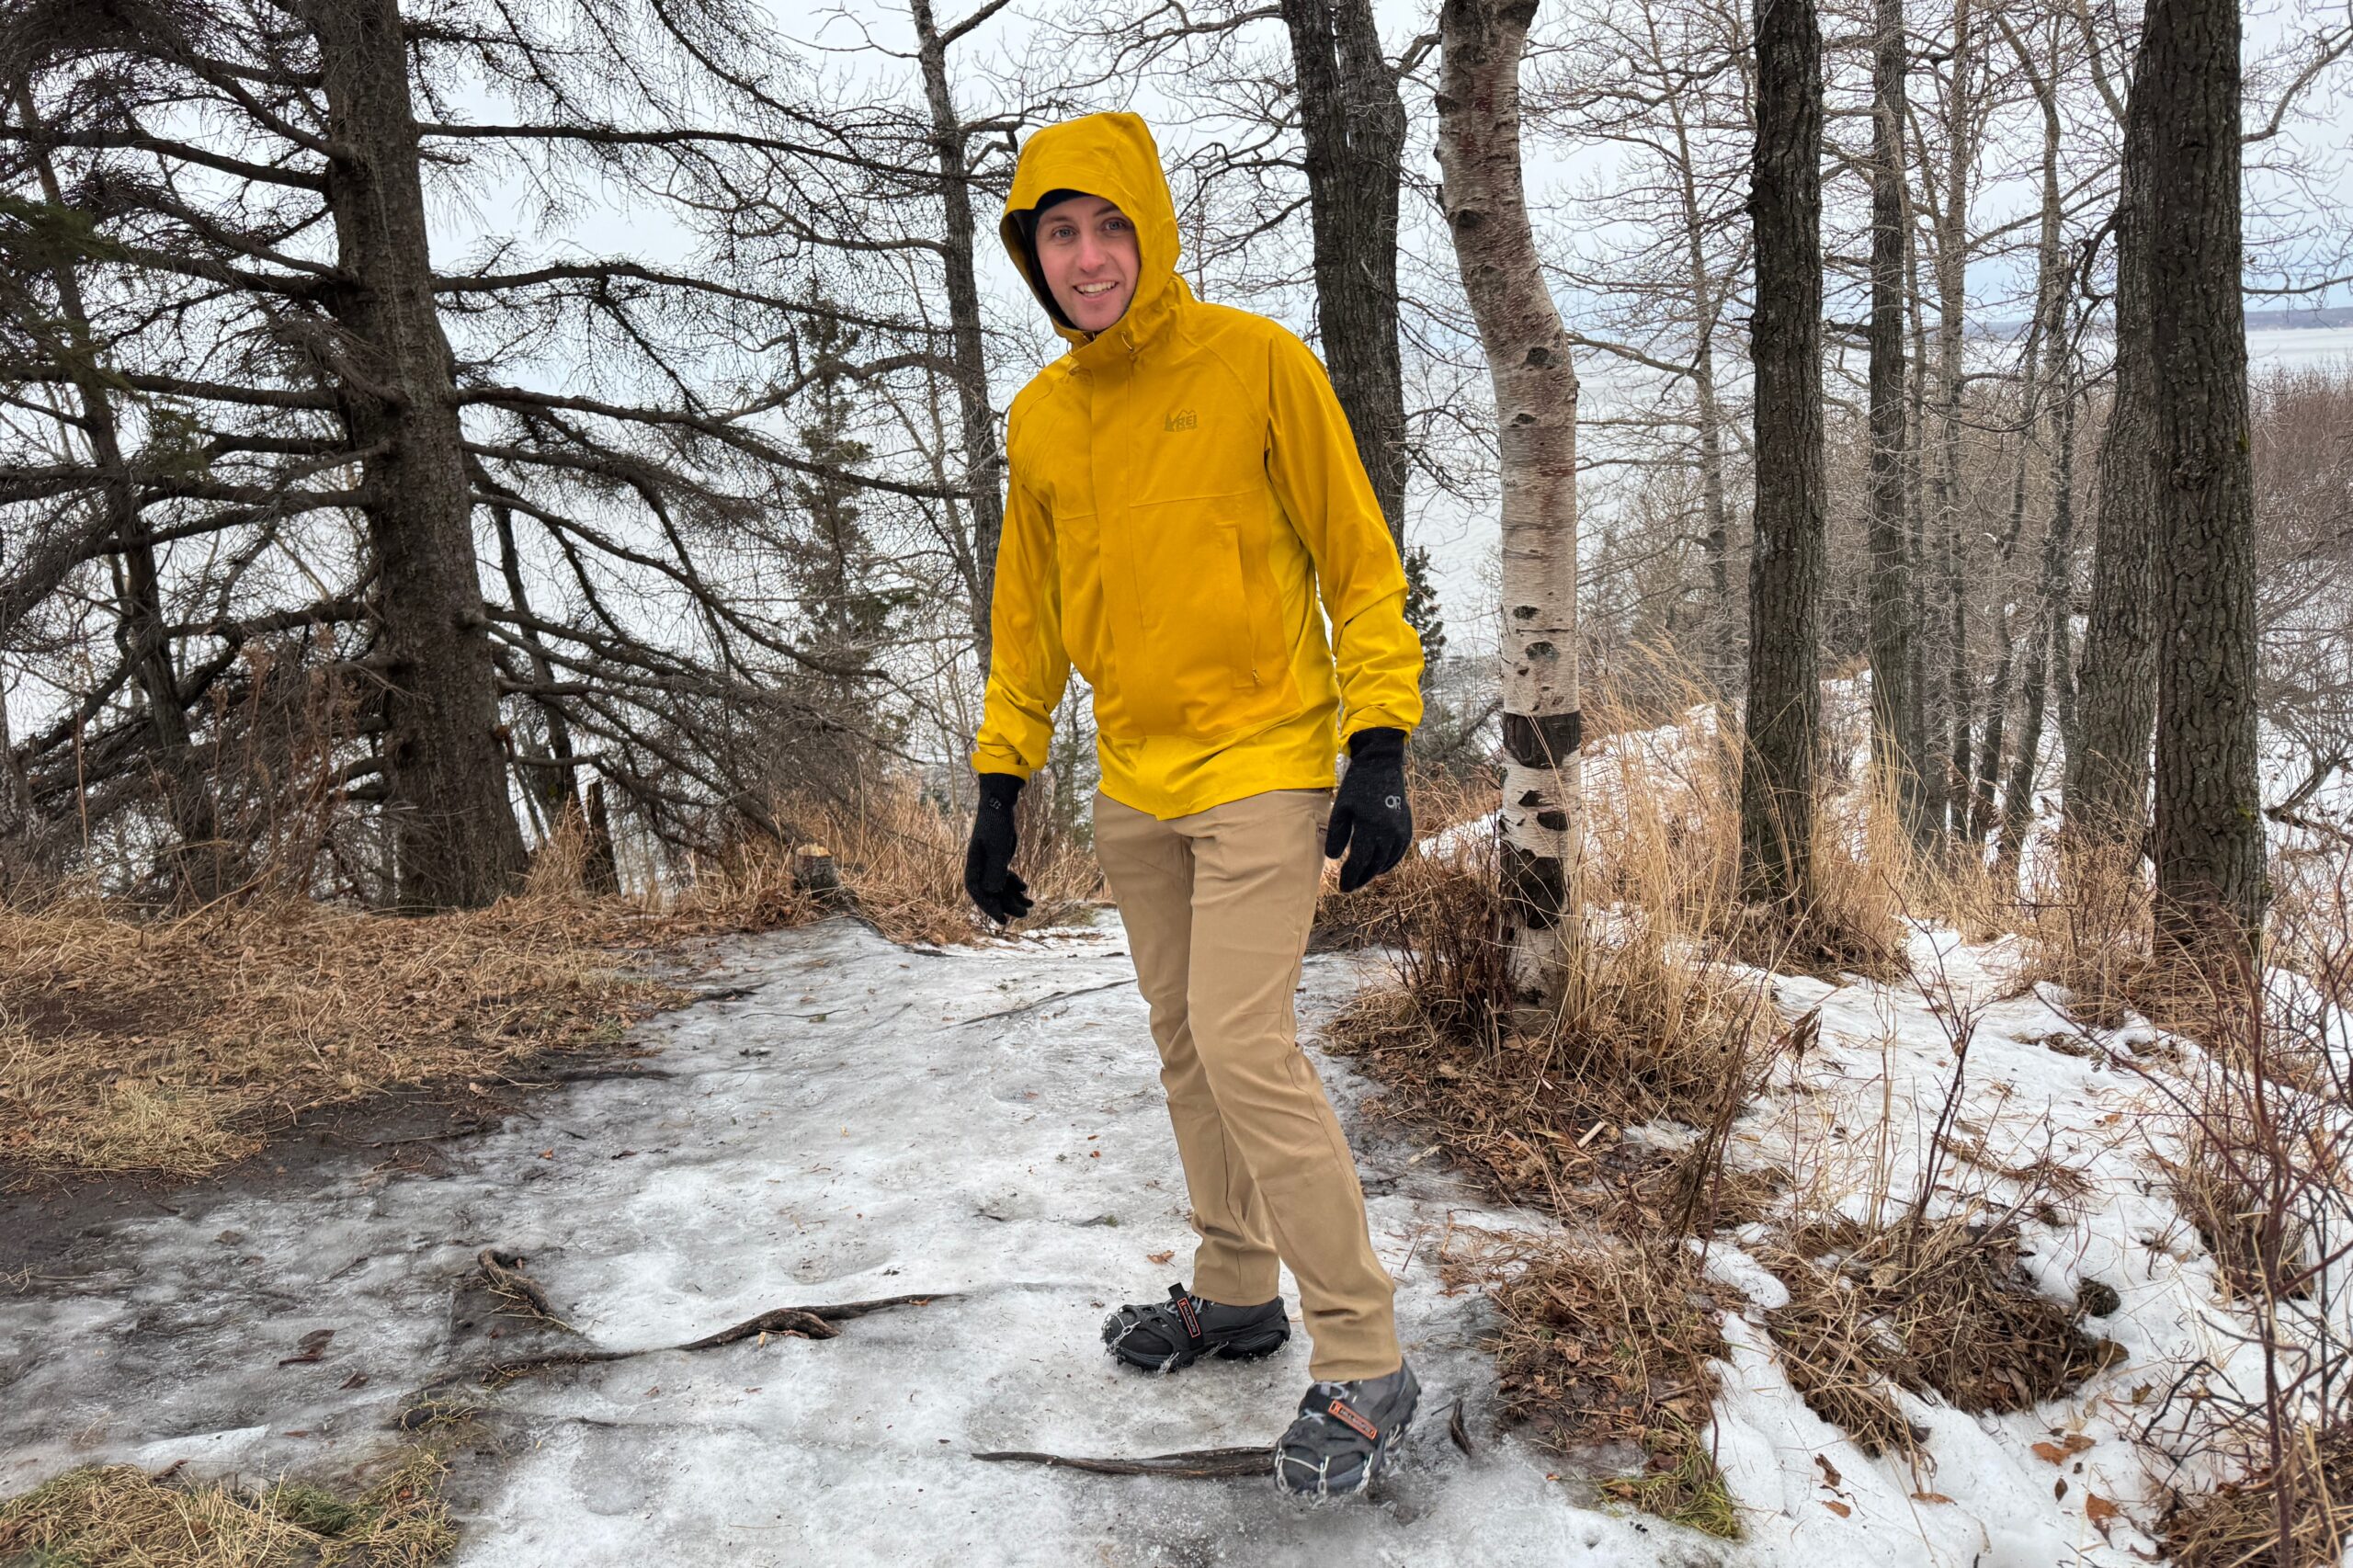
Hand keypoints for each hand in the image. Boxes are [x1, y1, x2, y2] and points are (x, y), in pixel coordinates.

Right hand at [963, 772, 1032, 922]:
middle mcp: (979, 868)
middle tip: (1024, 915)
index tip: (1003, 920)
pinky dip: (1015, 885)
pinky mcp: (998, 860)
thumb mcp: (997, 848)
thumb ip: (995, 870)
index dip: (989, 908)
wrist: (999, 806)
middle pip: (991, 893)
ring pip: (1000, 888)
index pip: (978, 893)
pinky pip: (1005, 879)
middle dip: (1006, 905)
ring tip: (1030, 906)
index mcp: (973, 865)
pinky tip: (1025, 889)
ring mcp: (988, 865)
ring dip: (1014, 897)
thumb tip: (993, 893)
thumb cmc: (995, 825)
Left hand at [1323, 728, 1411, 892]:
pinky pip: (1398, 854)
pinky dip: (1388, 863)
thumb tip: (1334, 859)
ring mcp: (1401, 832)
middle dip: (1361, 879)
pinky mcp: (1407, 829)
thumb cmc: (1357, 786)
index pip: (1360, 862)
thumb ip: (1337, 835)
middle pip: (1374, 866)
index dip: (1350, 877)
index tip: (1342, 887)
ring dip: (1373, 873)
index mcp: (1371, 828)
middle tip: (1349, 887)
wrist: (1382, 766)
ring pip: (1387, 862)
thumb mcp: (1341, 809)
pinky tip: (1377, 867)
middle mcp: (1390, 833)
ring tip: (1360, 878)